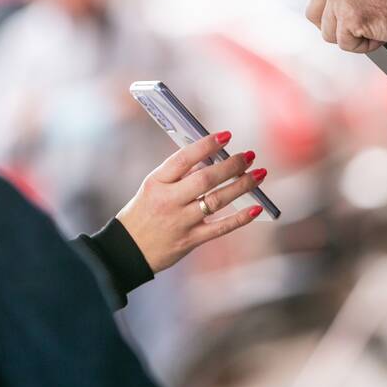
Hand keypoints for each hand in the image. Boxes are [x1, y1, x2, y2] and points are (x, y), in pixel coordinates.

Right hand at [117, 131, 266, 272]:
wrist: (128, 250)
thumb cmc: (143, 213)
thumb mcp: (153, 188)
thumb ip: (179, 174)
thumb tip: (212, 158)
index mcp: (156, 182)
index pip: (183, 158)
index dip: (206, 145)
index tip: (226, 136)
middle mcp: (168, 201)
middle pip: (205, 179)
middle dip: (231, 165)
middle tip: (248, 155)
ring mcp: (180, 222)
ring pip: (216, 201)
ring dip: (241, 186)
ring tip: (258, 174)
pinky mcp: (190, 240)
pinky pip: (220, 228)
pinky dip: (240, 218)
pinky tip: (257, 207)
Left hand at [305, 0, 386, 52]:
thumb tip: (336, 12)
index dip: (327, 11)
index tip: (340, 19)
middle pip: (312, 13)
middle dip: (332, 27)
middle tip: (354, 30)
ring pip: (328, 32)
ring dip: (352, 37)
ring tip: (375, 27)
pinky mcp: (348, 15)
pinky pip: (345, 43)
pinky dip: (363, 45)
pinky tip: (379, 33)